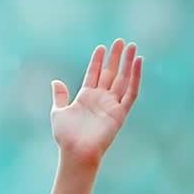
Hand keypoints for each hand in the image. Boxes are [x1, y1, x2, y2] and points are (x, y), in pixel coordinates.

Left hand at [50, 39, 142, 167]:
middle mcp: (100, 99)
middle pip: (111, 73)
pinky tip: (137, 64)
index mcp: (86, 97)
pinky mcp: (120, 113)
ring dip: (128, 63)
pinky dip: (135, 78)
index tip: (101, 47)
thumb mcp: (58, 112)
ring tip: (132, 47)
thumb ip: (59, 97)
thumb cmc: (66, 136)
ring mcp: (111, 105)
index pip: (94, 74)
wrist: (76, 152)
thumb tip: (55, 81)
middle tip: (121, 41)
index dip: (97, 60)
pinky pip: (131, 93)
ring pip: (123, 79)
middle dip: (115, 57)